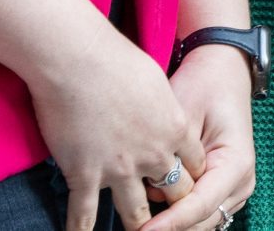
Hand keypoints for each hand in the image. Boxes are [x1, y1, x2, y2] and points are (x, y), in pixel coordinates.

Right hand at [30, 27, 203, 230]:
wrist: (79, 59)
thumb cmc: (117, 59)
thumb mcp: (155, 80)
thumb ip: (161, 106)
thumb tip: (160, 111)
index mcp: (175, 129)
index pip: (194, 166)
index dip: (190, 178)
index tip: (185, 185)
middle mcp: (154, 155)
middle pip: (175, 193)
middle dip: (174, 206)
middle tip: (169, 217)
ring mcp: (120, 169)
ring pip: (137, 213)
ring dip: (138, 225)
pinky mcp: (85, 175)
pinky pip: (85, 214)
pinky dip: (81, 230)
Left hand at [144, 44, 256, 230]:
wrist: (221, 71)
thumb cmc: (203, 86)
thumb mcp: (183, 115)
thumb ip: (170, 156)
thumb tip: (151, 193)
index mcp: (236, 163)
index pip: (200, 205)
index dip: (169, 223)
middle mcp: (241, 183)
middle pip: (201, 222)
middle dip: (168, 228)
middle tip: (134, 230)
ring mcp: (234, 189)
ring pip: (199, 223)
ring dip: (173, 224)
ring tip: (140, 222)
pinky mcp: (222, 189)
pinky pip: (198, 214)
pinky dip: (177, 216)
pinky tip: (151, 212)